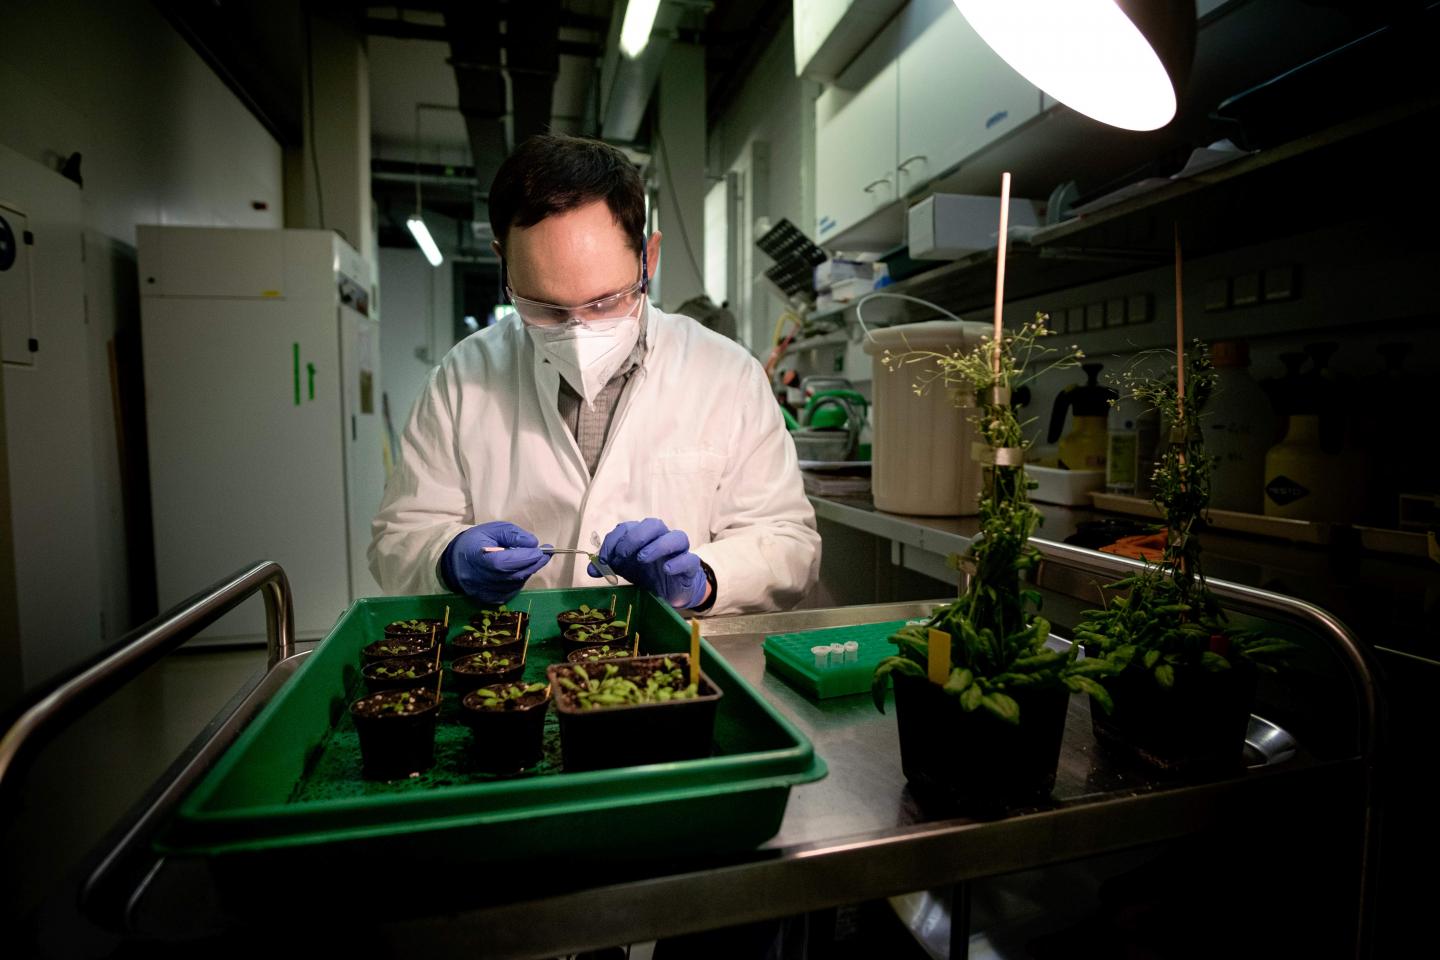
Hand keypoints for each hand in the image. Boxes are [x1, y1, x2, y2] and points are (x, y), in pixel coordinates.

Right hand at [440, 521, 549, 602]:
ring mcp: (482, 592)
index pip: (504, 562)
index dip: (525, 558)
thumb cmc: (476, 541)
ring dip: (526, 572)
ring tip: (531, 560)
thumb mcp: (494, 529)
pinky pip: (509, 592)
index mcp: (477, 559)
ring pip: (513, 585)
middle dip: (533, 564)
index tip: (542, 550)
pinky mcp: (487, 599)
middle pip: (512, 576)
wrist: (456, 559)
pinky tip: (519, 571)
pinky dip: (518, 581)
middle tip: (545, 555)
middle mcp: (478, 579)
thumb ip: (513, 535)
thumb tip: (533, 544)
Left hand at [592, 518, 709, 609]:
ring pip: (677, 537)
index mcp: (644, 536)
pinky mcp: (691, 567)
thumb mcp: (625, 569)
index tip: (604, 559)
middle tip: (623, 553)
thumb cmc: (649, 574)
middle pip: (654, 525)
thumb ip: (608, 566)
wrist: (673, 592)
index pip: (629, 527)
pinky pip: (690, 559)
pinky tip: (667, 570)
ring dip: (658, 545)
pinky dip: (678, 562)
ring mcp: (679, 552)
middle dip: (636, 536)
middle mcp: (662, 539)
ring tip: (642, 558)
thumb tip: (592, 569)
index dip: (615, 540)